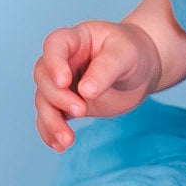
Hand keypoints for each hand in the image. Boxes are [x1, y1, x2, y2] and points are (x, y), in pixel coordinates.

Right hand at [33, 19, 161, 150]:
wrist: (141, 69)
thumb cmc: (132, 52)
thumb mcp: (125, 54)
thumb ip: (106, 69)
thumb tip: (86, 91)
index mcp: (75, 39)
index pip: (55, 45)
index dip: (54, 63)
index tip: (64, 81)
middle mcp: (63, 61)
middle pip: (43, 76)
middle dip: (57, 97)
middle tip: (81, 110)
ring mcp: (62, 84)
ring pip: (44, 100)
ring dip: (51, 121)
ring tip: (67, 140)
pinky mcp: (66, 104)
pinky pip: (50, 117)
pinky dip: (51, 132)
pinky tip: (60, 146)